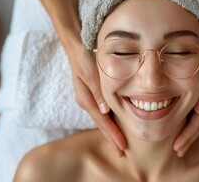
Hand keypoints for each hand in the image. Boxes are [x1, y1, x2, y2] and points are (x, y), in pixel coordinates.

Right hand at [67, 40, 126, 155]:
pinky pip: (101, 111)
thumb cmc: (84, 57)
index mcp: (86, 98)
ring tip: (120, 142)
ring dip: (111, 130)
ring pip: (102, 118)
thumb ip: (97, 91)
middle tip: (122, 152)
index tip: (122, 147)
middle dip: (111, 137)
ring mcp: (89, 98)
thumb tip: (104, 112)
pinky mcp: (92, 93)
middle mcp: (87, 101)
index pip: (102, 121)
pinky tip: (115, 123)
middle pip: (101, 124)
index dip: (112, 134)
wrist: (76, 46)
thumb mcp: (90, 72)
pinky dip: (109, 119)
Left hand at [173, 51, 198, 156]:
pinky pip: (196, 117)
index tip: (177, 148)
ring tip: (180, 147)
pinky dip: (189, 126)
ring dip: (188, 136)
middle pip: (197, 128)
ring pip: (197, 124)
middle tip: (178, 153)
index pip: (197, 124)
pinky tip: (183, 130)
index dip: (187, 137)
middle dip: (187, 141)